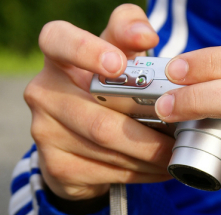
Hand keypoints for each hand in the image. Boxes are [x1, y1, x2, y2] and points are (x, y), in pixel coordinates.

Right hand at [24, 4, 172, 205]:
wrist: (73, 145)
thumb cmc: (101, 92)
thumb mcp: (113, 57)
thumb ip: (127, 35)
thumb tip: (146, 34)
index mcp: (57, 58)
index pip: (59, 42)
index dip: (87, 51)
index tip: (118, 66)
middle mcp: (43, 93)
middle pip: (100, 119)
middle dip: (146, 135)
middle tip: (177, 140)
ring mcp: (45, 132)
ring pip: (107, 148)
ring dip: (148, 157)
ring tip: (173, 156)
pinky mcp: (56, 166)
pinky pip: (106, 173)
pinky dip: (139, 173)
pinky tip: (156, 170)